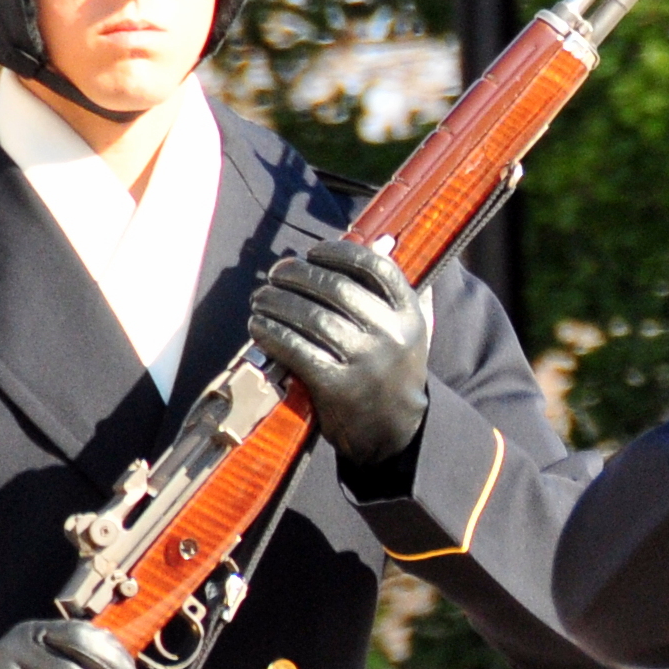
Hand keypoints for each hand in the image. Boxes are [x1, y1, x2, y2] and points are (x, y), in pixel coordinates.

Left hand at [250, 238, 429, 471]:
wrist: (396, 429)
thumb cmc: (394, 369)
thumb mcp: (410, 328)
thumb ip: (395, 288)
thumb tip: (378, 238)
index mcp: (409, 314)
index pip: (375, 266)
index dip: (338, 252)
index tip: (313, 251)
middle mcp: (390, 335)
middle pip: (334, 288)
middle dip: (296, 274)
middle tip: (276, 273)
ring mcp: (364, 361)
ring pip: (309, 316)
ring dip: (276, 301)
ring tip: (261, 298)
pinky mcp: (336, 385)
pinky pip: (294, 348)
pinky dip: (270, 332)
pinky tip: (259, 325)